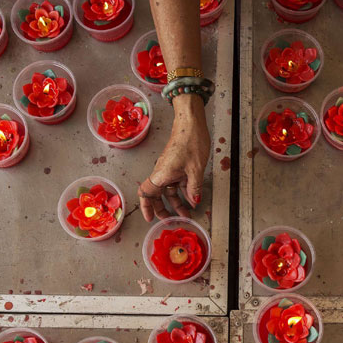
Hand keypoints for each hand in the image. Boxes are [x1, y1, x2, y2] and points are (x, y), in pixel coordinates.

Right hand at [138, 94, 209, 220]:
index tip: (151, 219)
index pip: (146, 194)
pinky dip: (183, 192)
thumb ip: (194, 188)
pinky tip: (192, 199)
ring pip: (168, 190)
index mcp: (161, 174)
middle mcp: (161, 172)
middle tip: (171, 220)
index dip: (146, 208)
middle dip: (163, 209)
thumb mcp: (196, 169)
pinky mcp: (176, 165)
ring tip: (187, 213)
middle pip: (156, 195)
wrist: (191, 122)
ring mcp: (169, 169)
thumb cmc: (190, 141)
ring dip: (176, 203)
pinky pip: (176, 183)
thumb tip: (194, 201)